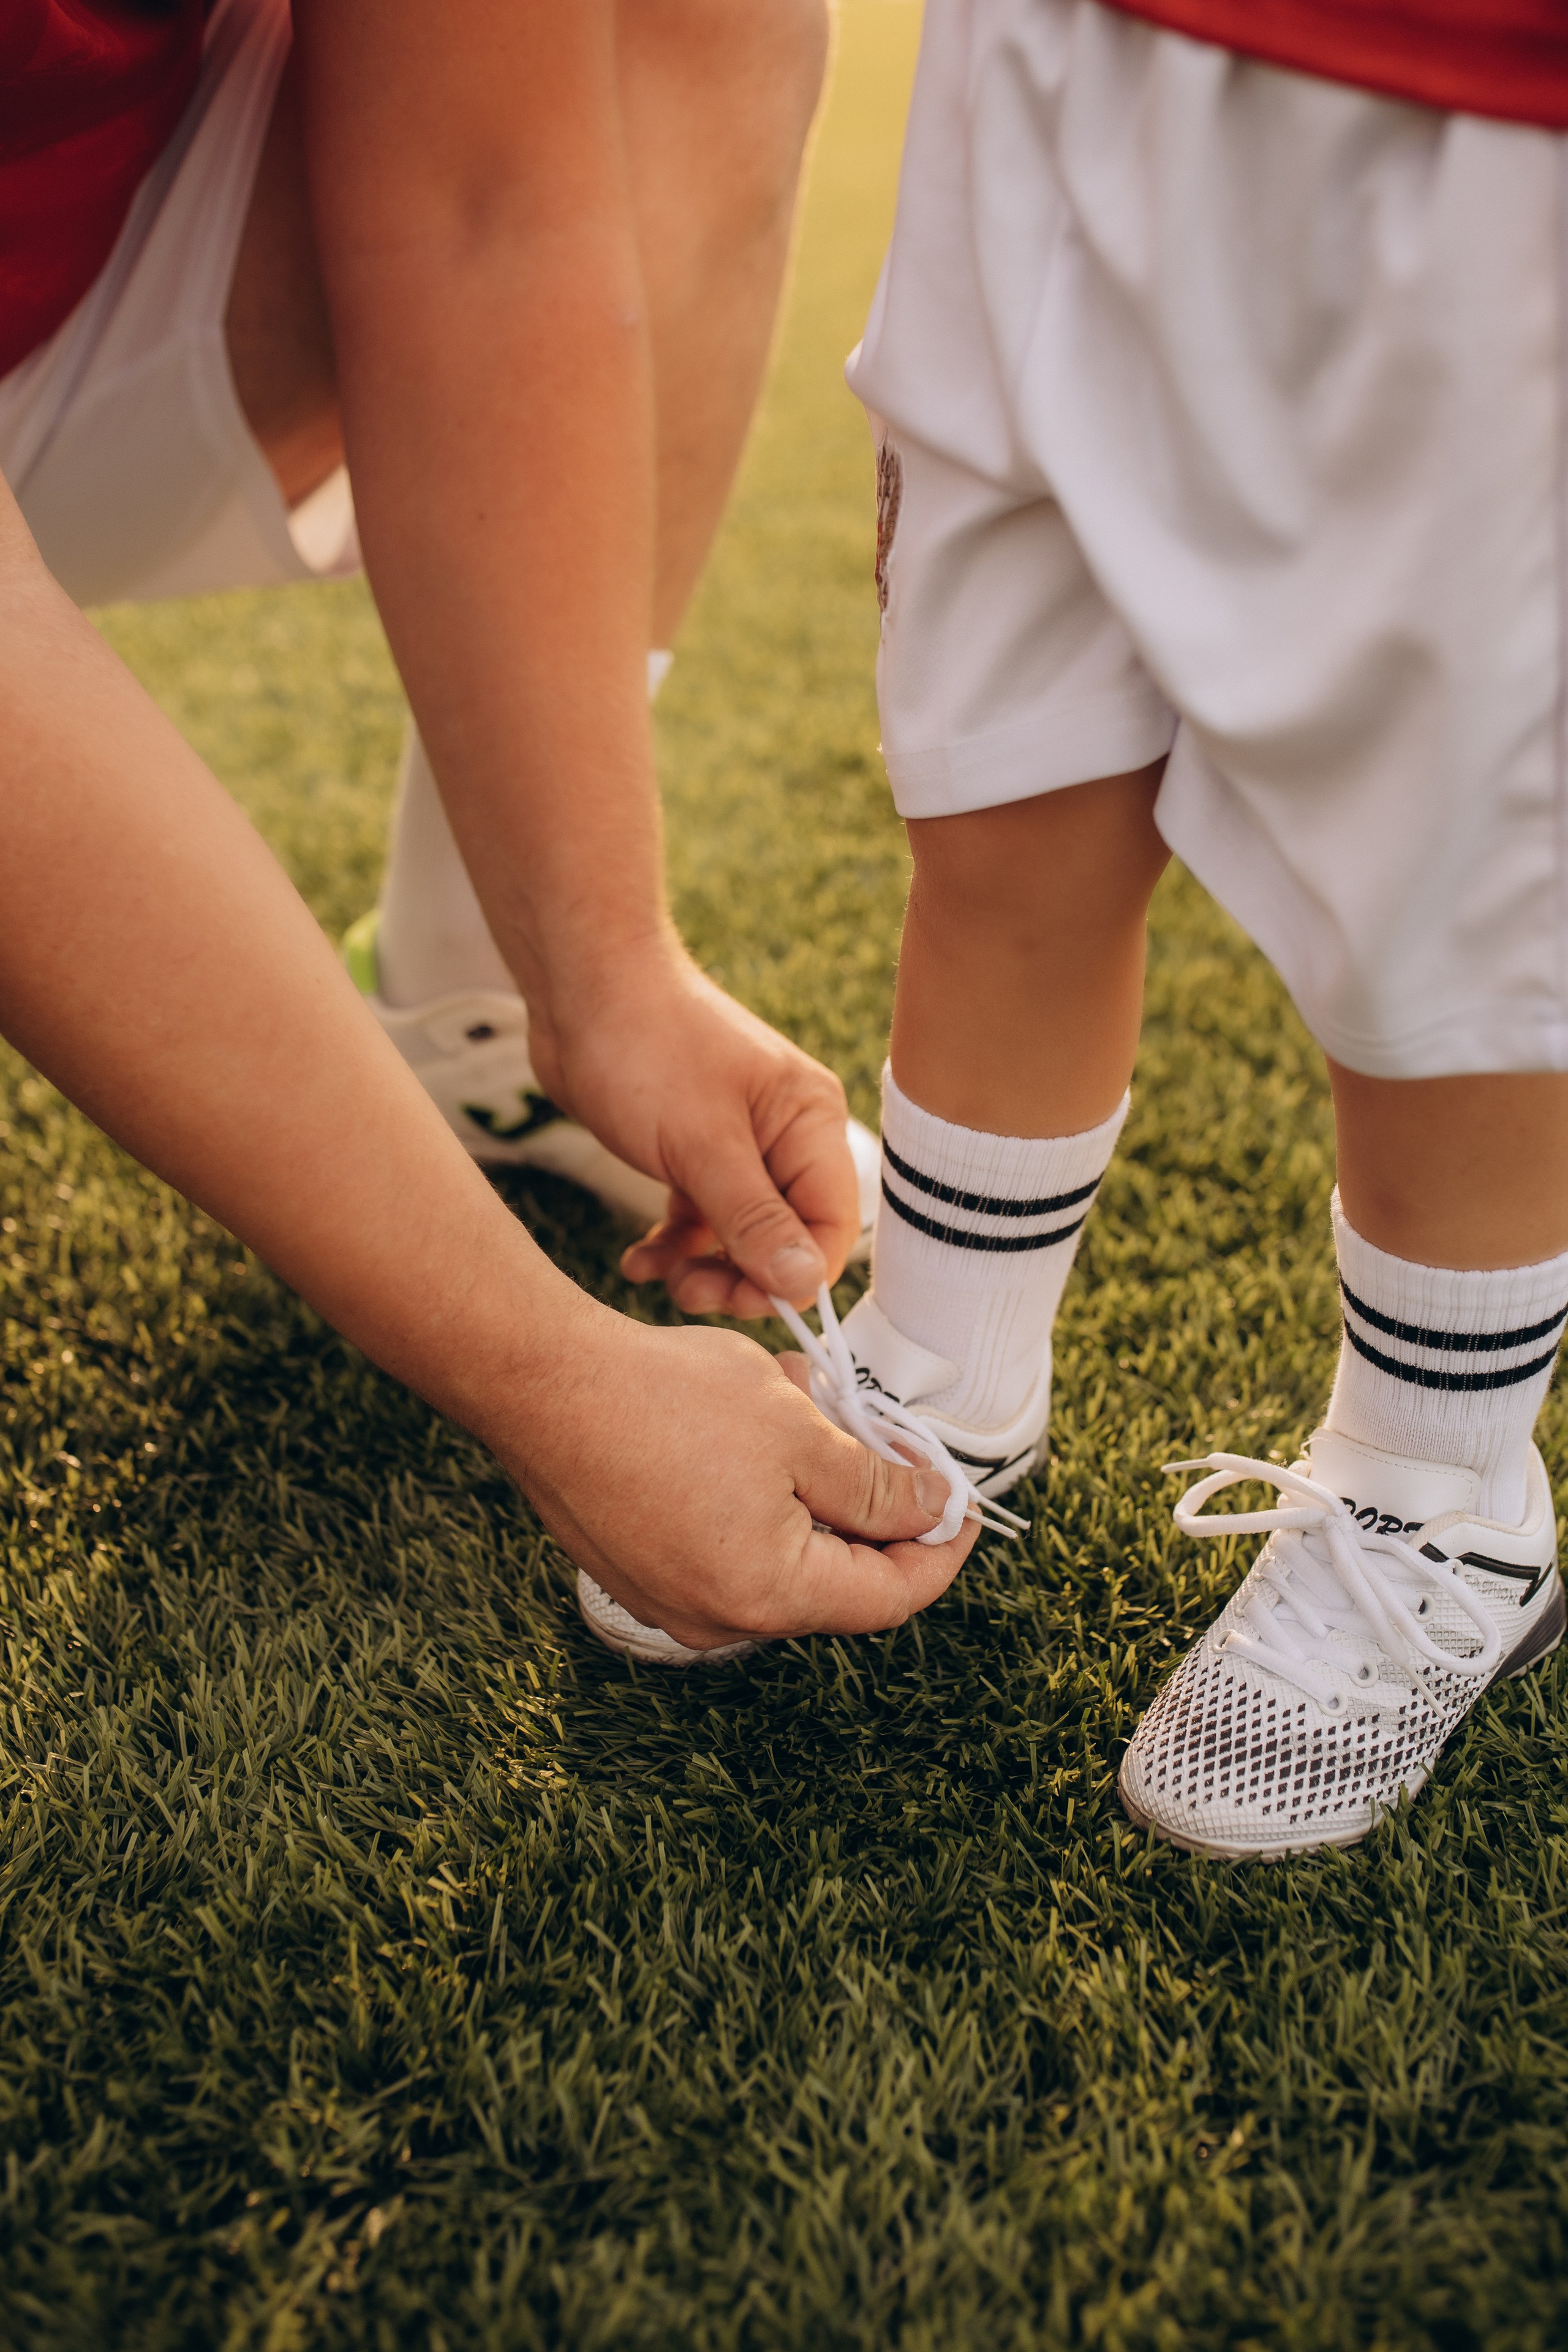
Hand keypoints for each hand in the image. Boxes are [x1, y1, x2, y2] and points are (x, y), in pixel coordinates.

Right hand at [501, 1301, 976, 1647]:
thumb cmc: (668, 1400)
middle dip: (868, 1501)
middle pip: (834, 1577)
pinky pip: (726, 1541)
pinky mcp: (638, 1568)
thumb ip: (878, 1483)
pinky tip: (750, 1424)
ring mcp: (669, 1599)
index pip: (890, 1598)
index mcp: (768, 1596)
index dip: (941, 1549)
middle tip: (875, 1425)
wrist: (538, 1382)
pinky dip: (758, 1490)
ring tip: (801, 1402)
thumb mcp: (800, 1429)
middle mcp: (716, 1619)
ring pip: (779, 1551)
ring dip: (810, 1485)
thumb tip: (934, 1509)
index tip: (964, 1500)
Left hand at [528, 939, 860, 1315]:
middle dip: (742, 1277)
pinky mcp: (691, 1153)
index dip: (797, 1275)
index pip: (830, 1225)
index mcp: (810, 1123)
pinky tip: (637, 1262)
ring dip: (703, 1268)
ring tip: (659, 1279)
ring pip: (739, 1236)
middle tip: (693, 1294)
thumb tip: (803, 1286)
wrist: (577, 987)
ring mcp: (737, 1146)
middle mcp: (784, 1137)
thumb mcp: (701, 1144)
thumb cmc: (646, 1046)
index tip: (746, 1302)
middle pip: (786, 1237)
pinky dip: (673, 1246)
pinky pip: (697, 1219)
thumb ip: (754, 1219)